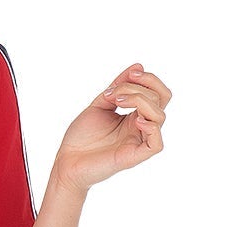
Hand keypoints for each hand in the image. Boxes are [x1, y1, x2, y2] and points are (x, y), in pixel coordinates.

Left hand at [52, 63, 170, 192]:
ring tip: (117, 102)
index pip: (158, 93)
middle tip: (114, 92)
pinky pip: (157, 144)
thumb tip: (138, 66)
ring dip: (140, 100)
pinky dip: (151, 128)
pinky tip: (135, 121)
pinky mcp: (134, 156)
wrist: (66, 160)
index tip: (131, 74)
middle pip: (161, 100)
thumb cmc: (81, 136)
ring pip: (160, 116)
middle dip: (140, 87)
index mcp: (135, 115)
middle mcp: (140, 127)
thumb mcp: (100, 103)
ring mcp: (138, 142)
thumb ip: (119, 86)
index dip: (149, 79)